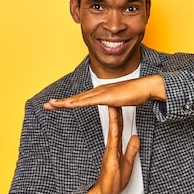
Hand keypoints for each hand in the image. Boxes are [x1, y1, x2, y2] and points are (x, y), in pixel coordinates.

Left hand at [44, 75, 165, 109]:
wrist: (146, 87)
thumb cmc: (137, 93)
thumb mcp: (122, 100)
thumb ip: (115, 103)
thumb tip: (113, 106)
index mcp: (101, 92)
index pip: (81, 98)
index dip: (69, 101)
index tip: (57, 104)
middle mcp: (98, 91)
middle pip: (76, 98)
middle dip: (60, 102)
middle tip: (47, 105)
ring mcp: (101, 93)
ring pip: (79, 99)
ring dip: (64, 102)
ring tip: (51, 105)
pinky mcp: (106, 97)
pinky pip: (88, 101)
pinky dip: (77, 103)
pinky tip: (68, 105)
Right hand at [87, 106, 139, 193]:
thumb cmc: (114, 181)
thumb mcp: (128, 163)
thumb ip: (131, 150)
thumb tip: (136, 137)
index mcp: (116, 147)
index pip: (119, 128)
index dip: (121, 115)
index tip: (121, 103)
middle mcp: (112, 147)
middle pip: (115, 126)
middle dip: (116, 111)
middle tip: (115, 96)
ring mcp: (110, 153)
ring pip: (113, 132)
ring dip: (114, 119)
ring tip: (113, 105)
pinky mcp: (110, 160)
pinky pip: (113, 144)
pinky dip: (114, 134)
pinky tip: (114, 127)